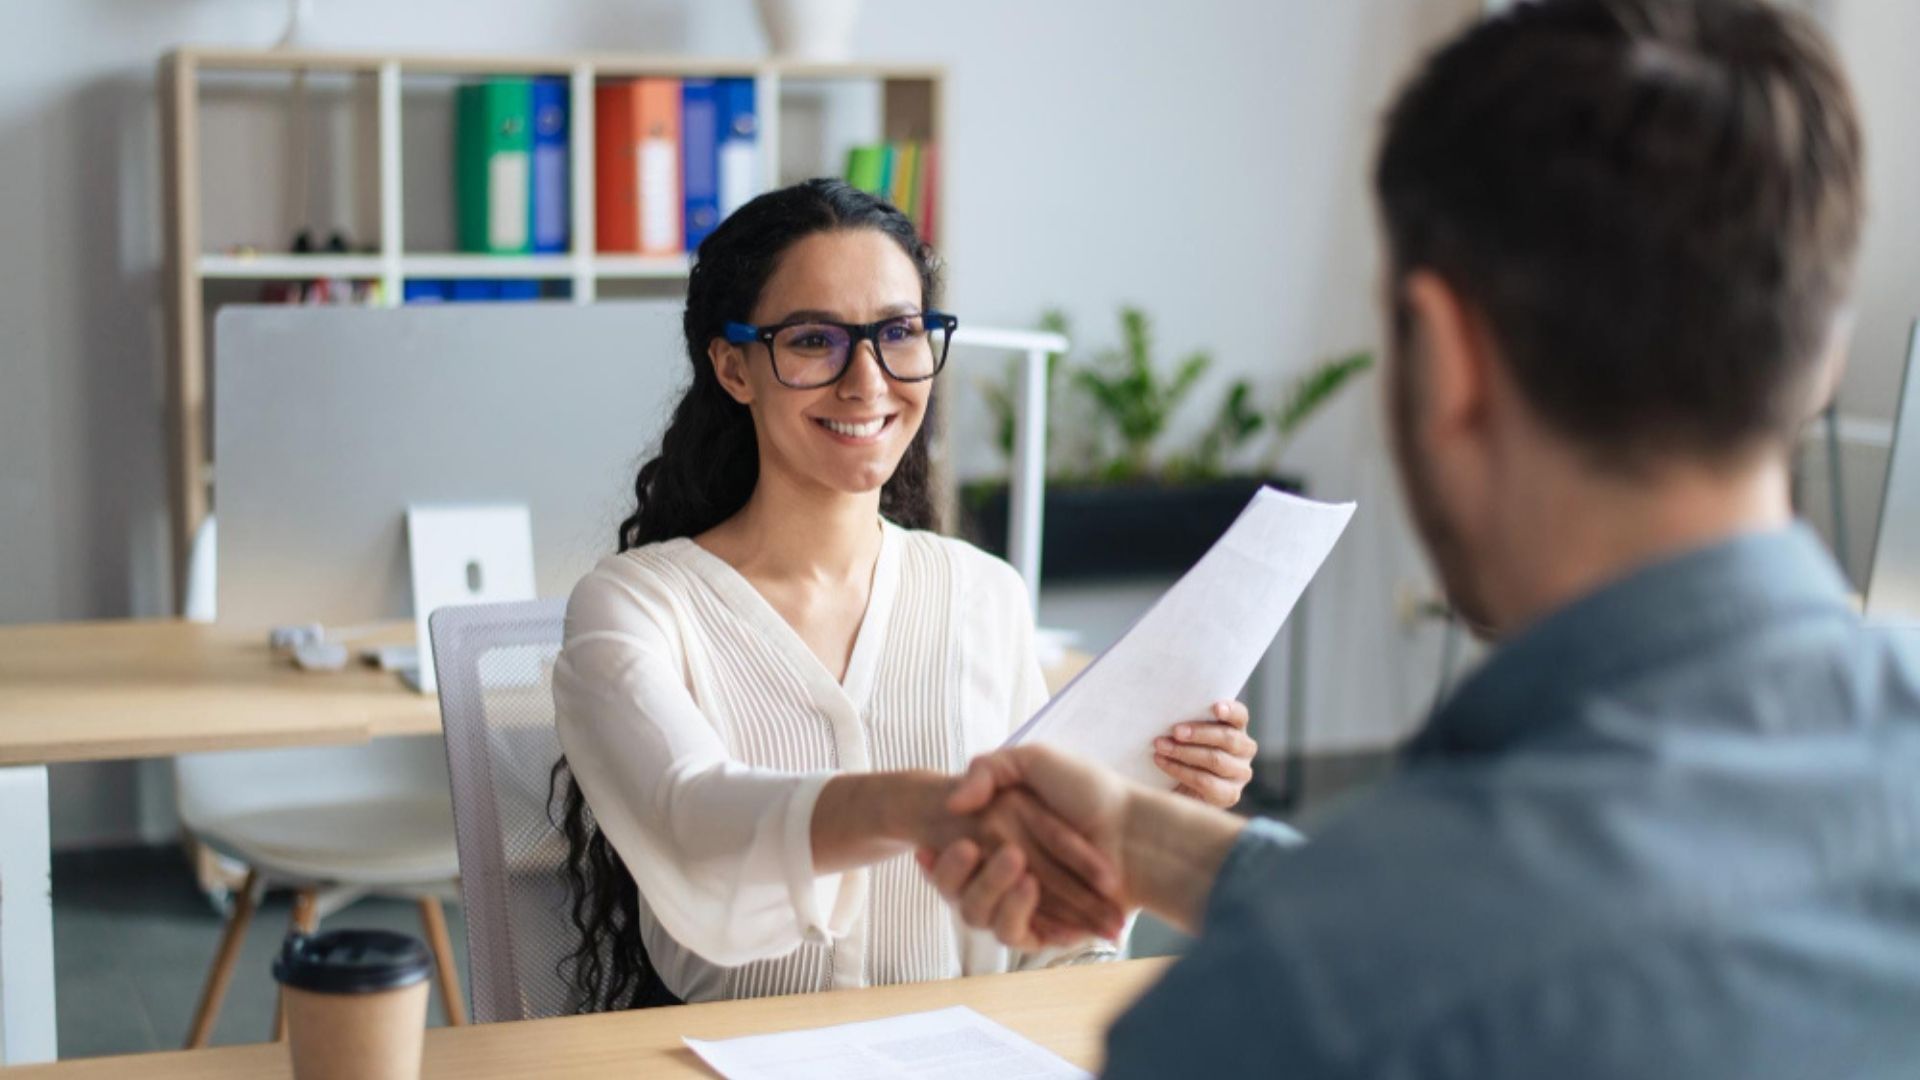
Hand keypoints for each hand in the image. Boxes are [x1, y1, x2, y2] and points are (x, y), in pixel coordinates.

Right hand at [917, 745, 1135, 947]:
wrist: (1133, 827)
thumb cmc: (1088, 791)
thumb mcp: (1034, 760)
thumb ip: (988, 769)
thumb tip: (953, 803)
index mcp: (1000, 837)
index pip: (954, 858)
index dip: (936, 859)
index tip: (925, 848)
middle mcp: (1008, 873)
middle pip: (960, 890)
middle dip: (955, 874)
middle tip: (970, 847)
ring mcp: (1027, 902)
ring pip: (982, 915)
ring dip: (990, 891)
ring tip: (1016, 866)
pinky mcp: (1048, 927)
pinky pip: (1018, 934)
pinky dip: (1020, 915)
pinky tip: (1029, 888)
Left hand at [1153, 700, 1255, 807]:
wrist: (1179, 789)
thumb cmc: (1181, 751)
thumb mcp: (1187, 734)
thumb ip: (1187, 722)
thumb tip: (1168, 711)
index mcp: (1237, 728)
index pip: (1240, 716)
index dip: (1229, 710)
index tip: (1215, 708)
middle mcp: (1245, 750)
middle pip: (1228, 738)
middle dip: (1199, 733)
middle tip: (1175, 731)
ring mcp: (1241, 773)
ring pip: (1216, 760)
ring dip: (1184, 752)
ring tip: (1161, 747)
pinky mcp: (1230, 794)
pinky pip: (1205, 781)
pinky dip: (1180, 771)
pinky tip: (1163, 762)